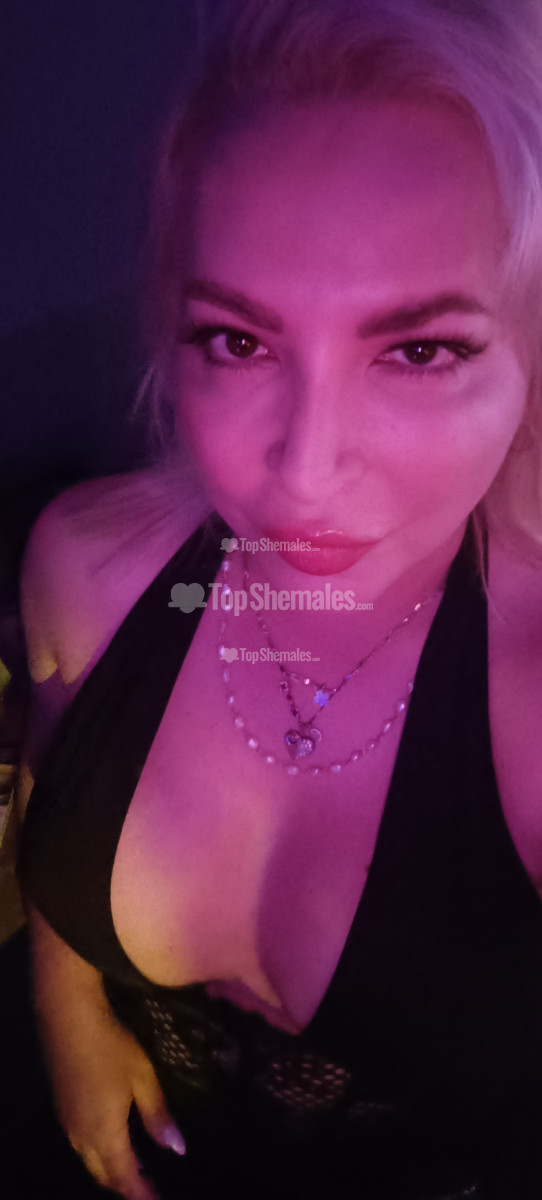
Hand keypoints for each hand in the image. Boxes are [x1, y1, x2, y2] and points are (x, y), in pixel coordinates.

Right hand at [39, 990, 184, 1199]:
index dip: (142, 1193)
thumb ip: (157, 1115)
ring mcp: (67, 1123)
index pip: (125, 1177)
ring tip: (134, 1172)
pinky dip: (98, 1155)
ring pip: (89, 1161)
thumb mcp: (142, 1077)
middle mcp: (81, 1136)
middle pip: (103, 1175)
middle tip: (148, 1189)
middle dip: (125, 1186)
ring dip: (110, 1171)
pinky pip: (80, 1146)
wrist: (67, 1016)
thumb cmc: (111, 1044)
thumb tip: (176, 1149)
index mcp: (103, 1132)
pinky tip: (111, 1143)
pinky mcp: (61, 1108)